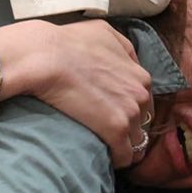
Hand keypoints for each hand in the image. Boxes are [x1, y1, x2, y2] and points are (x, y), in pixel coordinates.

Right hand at [0, 19, 153, 167]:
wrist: (46, 57)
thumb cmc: (69, 42)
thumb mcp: (105, 33)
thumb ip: (124, 48)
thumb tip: (129, 60)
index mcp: (140, 75)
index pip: (144, 102)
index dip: (129, 109)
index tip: (115, 114)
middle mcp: (140, 95)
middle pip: (142, 122)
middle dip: (129, 128)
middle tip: (109, 132)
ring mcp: (129, 113)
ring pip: (136, 141)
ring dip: (123, 145)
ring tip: (106, 148)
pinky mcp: (115, 131)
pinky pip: (124, 156)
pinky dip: (117, 159)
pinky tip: (105, 159)